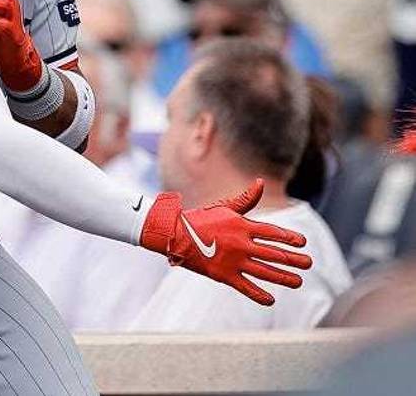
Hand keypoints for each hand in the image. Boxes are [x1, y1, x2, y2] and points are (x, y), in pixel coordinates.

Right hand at [140, 179, 312, 304]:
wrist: (174, 234)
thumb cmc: (199, 219)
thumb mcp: (223, 207)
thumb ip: (245, 199)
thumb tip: (260, 183)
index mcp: (242, 226)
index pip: (274, 233)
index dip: (291, 238)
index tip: (302, 243)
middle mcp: (241, 244)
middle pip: (275, 254)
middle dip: (295, 260)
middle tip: (309, 263)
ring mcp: (233, 261)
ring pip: (266, 272)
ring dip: (285, 278)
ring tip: (298, 281)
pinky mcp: (223, 275)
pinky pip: (246, 287)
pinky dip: (259, 295)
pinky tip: (271, 300)